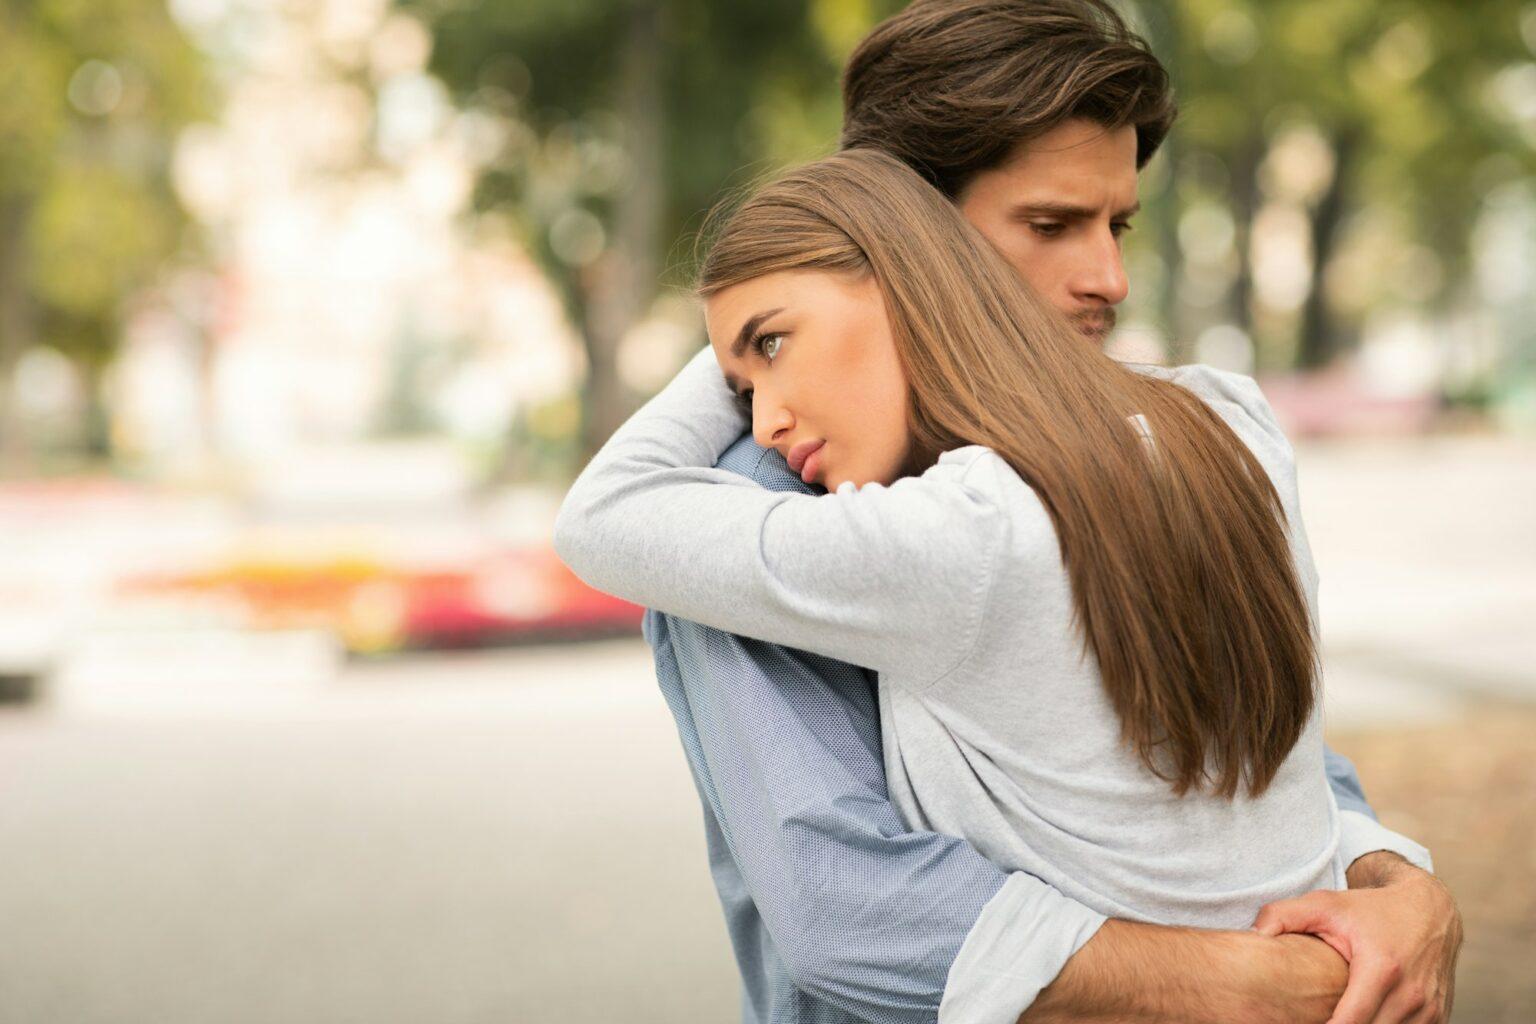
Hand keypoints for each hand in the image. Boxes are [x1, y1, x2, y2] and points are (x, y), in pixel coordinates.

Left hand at [1253, 853, 1462, 1023]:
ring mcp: (1430, 1010)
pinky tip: (1361, 1020)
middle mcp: (1411, 995)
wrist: (1430, 910)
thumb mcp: (1325, 904)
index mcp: (1381, 969)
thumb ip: (1283, 916)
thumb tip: (1252, 935)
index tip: (1298, 1022)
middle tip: (1311, 1018)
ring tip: (1334, 1017)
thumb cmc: (1371, 910)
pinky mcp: (1439, 1018)